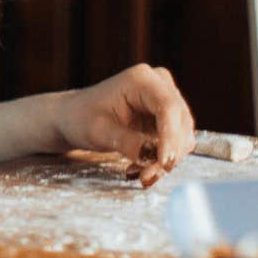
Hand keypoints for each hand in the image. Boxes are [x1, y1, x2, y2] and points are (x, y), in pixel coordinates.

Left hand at [51, 64, 195, 187]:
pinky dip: (162, 159)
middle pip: (180, 122)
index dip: (171, 137)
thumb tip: (153, 157)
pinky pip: (176, 143)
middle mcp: (159, 84)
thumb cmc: (81, 118)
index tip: (165, 164)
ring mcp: (166, 99)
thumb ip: (127, 142)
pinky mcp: (168, 118)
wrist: (75, 117)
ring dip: (165, 160)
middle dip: (167, 154)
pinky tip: (141, 167)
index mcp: (141, 79)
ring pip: (182, 136)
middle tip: (147, 178)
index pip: (168, 107)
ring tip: (139, 174)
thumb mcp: (99, 132)